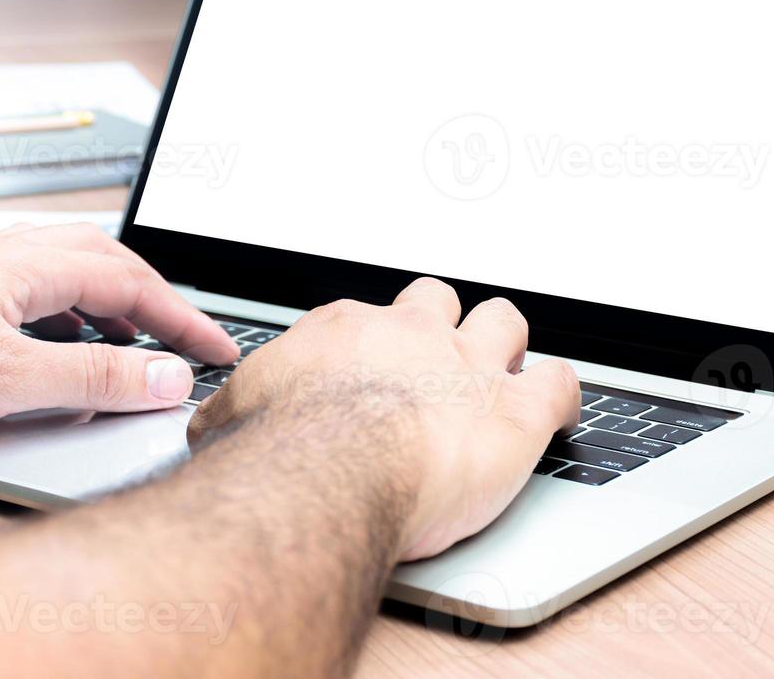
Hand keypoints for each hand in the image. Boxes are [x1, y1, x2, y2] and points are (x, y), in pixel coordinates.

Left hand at [0, 224, 238, 433]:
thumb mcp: (3, 381)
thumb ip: (91, 382)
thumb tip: (164, 377)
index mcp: (29, 264)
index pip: (132, 285)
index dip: (184, 320)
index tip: (219, 349)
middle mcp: (3, 255)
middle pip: (103, 262)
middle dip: (154, 299)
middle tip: (187, 338)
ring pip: (61, 272)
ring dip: (107, 303)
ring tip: (129, 344)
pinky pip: (26, 292)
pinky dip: (62, 316)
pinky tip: (48, 350)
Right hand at [187, 278, 578, 560]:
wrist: (328, 472)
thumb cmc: (282, 449)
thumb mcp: (233, 419)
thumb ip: (234, 412)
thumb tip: (210, 424)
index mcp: (347, 331)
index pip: (367, 319)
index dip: (374, 345)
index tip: (369, 367)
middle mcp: (412, 336)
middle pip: (440, 301)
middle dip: (443, 326)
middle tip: (438, 360)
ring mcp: (469, 369)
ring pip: (503, 323)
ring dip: (504, 345)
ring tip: (501, 372)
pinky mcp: (517, 414)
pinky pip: (559, 383)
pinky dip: (562, 393)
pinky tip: (557, 408)